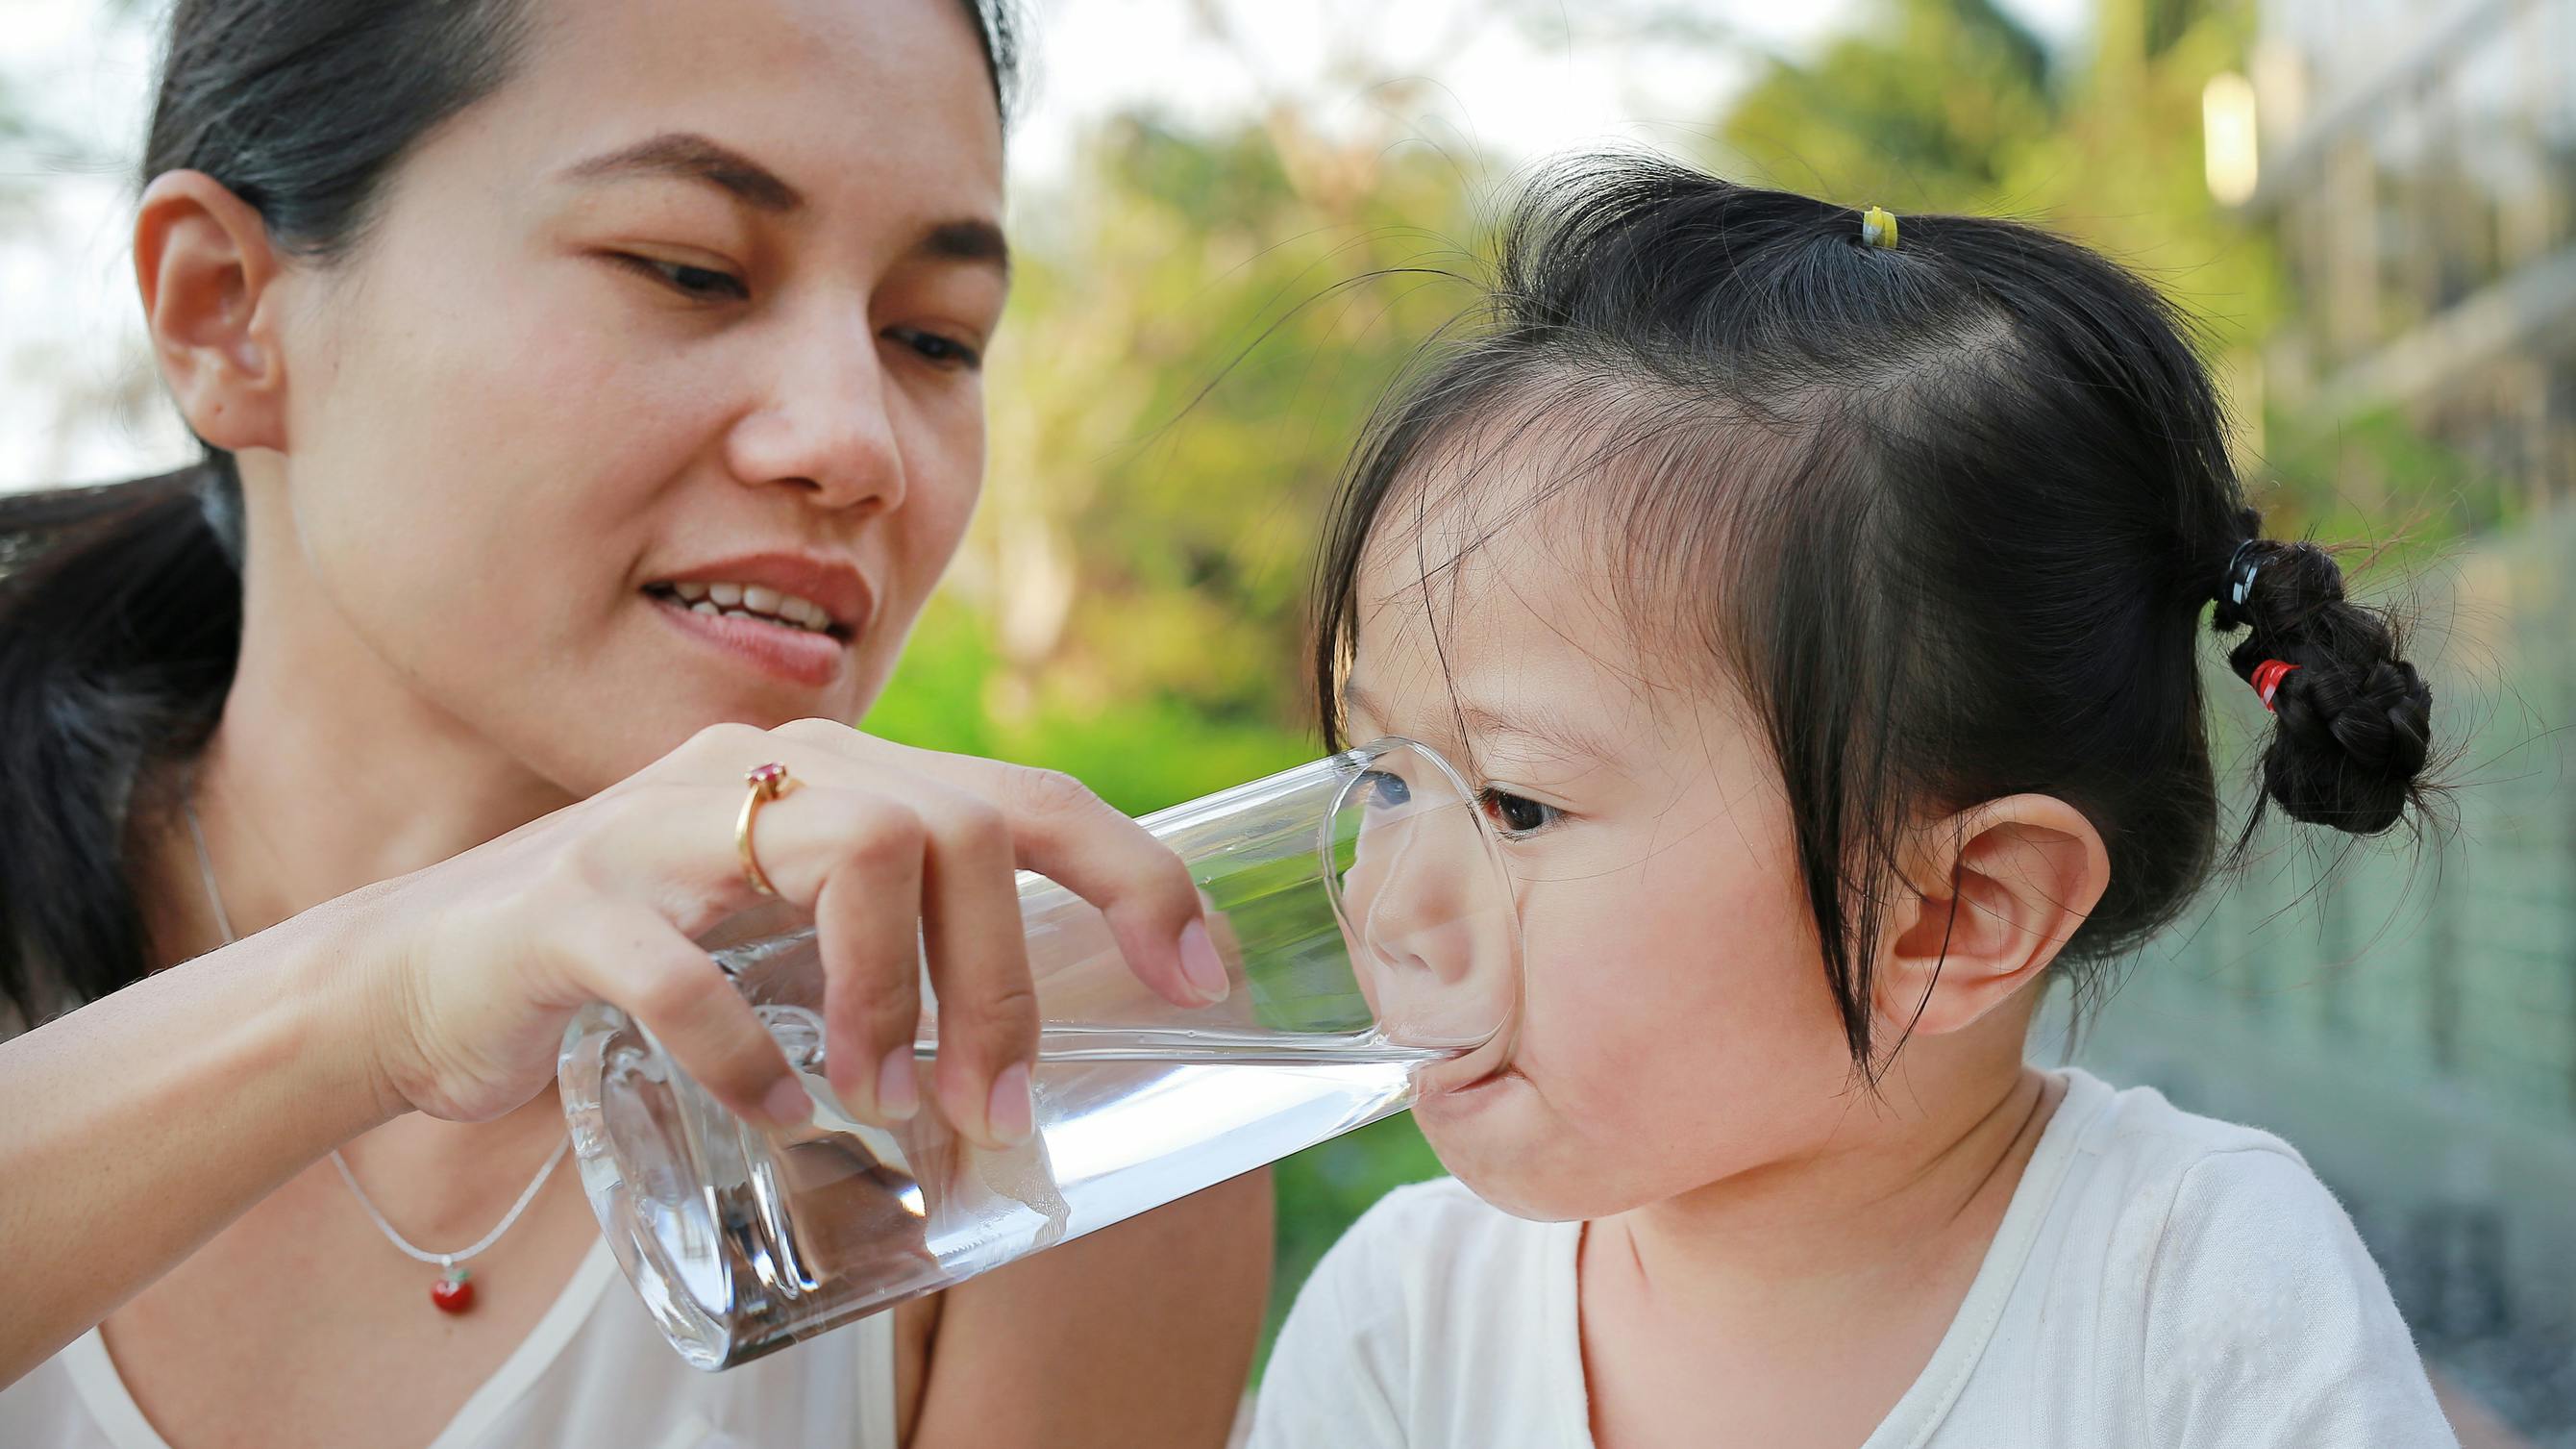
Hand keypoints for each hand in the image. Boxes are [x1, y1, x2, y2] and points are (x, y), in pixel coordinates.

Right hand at [343, 720, 1221, 1147]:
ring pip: (849, 851)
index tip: (1199, 974)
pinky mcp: (568, 908)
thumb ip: (895, 947)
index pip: (1022, 794)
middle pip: (951, 826)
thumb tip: (1031, 1053)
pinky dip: (750, 1059)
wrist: (416, 977)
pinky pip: (686, 975)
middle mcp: (760, 771)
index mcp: (834, 776)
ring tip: (887, 1100)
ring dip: (894, 996)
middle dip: (1002, 976)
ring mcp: (657, 827)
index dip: (1133, 873)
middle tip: (996, 1107)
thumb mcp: (786, 934)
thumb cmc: (637, 964)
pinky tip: (780, 1113)